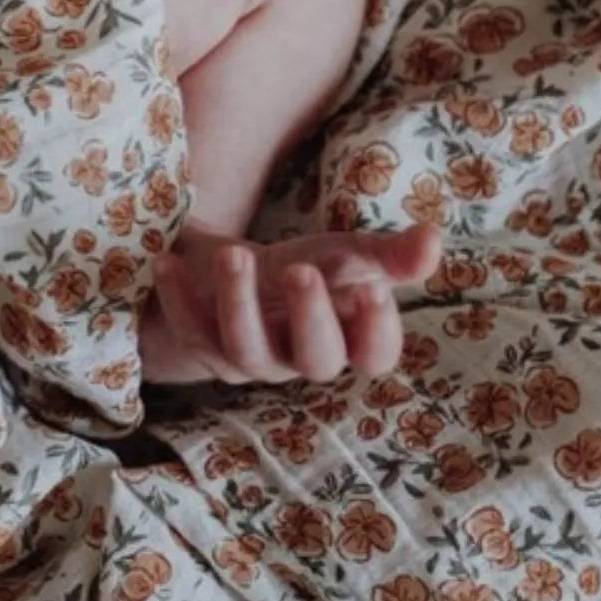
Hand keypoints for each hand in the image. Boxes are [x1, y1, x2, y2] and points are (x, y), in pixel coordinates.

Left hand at [139, 225, 441, 387]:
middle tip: (303, 270)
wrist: (227, 274)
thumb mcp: (342, 256)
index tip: (372, 291)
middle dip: (310, 317)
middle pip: (316, 362)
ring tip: (233, 254)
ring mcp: (249, 356)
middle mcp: (298, 356)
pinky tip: (166, 261)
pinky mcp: (201, 343)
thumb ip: (387, 254)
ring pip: (246, 349)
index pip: (375, 356)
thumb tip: (434, 238)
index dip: (378, 332)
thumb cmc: (299, 269)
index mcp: (344, 338)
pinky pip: (189, 330)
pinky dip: (176, 296)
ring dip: (238, 302)